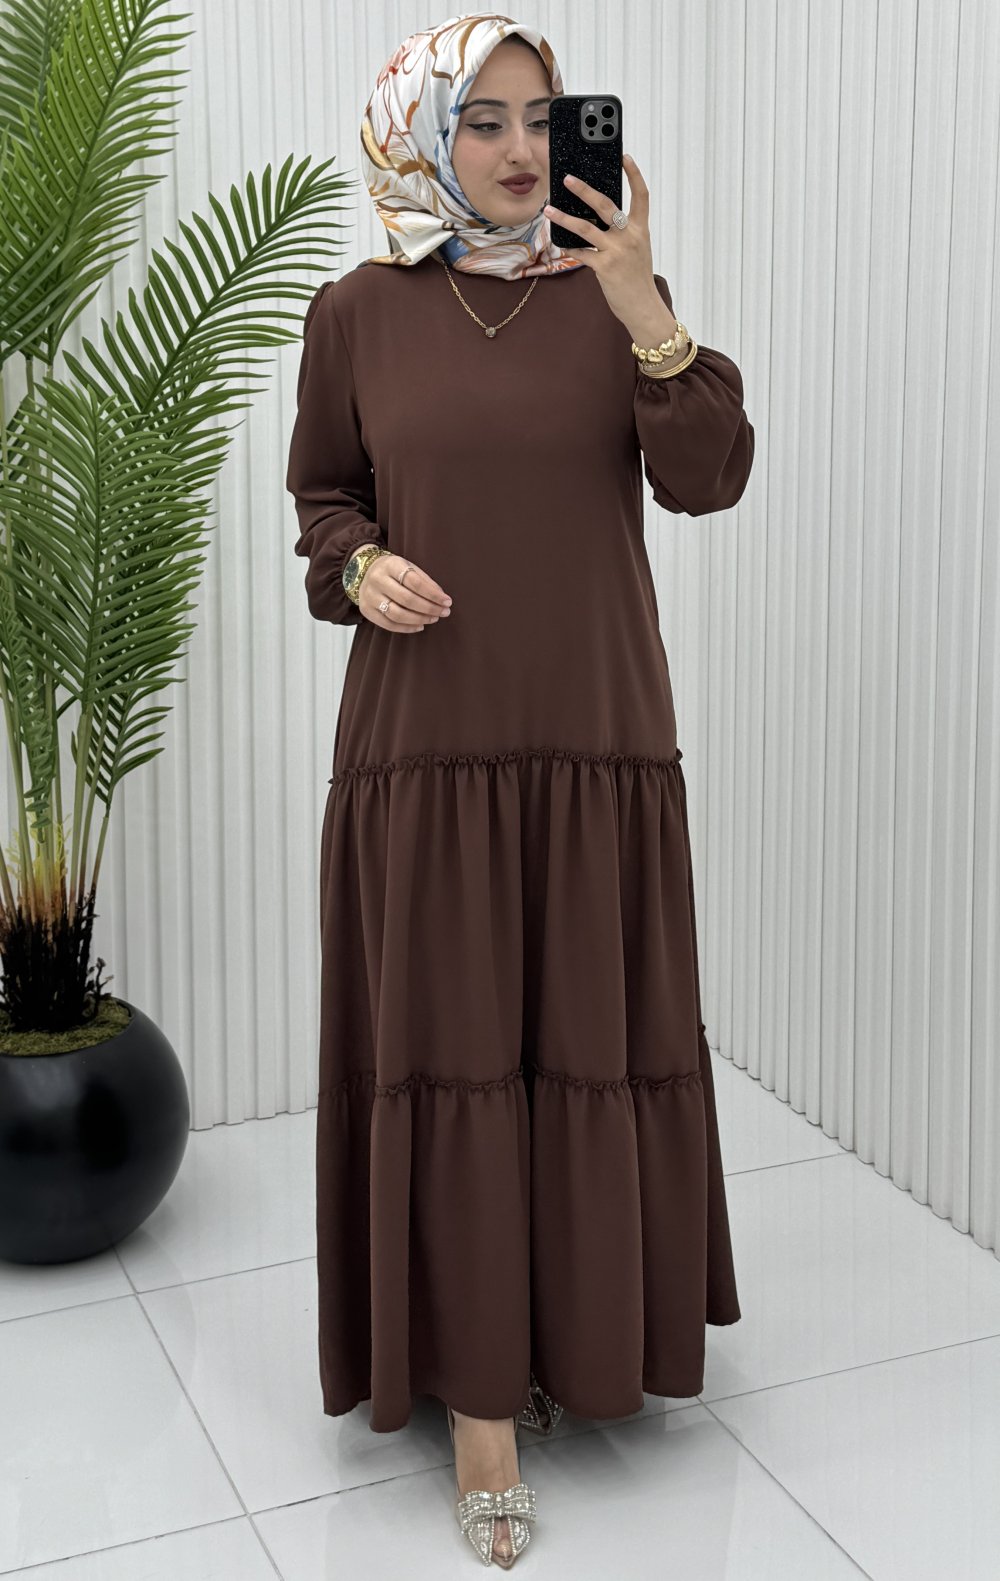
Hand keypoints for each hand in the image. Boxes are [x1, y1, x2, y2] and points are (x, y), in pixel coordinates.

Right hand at [358, 552, 451, 632]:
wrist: (362, 572)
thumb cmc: (392, 570)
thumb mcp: (408, 567)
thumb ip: (425, 581)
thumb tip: (442, 598)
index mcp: (390, 565)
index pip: (415, 582)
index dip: (433, 594)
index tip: (447, 601)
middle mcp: (377, 580)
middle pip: (407, 599)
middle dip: (429, 608)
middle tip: (444, 612)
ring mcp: (370, 596)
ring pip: (397, 614)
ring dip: (419, 619)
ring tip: (433, 619)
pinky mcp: (366, 610)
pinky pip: (389, 624)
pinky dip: (407, 628)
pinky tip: (420, 626)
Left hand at [543, 153, 657, 328]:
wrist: (643, 306)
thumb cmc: (637, 278)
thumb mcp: (637, 250)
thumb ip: (623, 232)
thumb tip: (598, 218)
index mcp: (640, 229)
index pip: (641, 196)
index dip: (634, 174)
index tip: (625, 156)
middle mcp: (629, 237)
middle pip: (606, 205)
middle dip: (585, 190)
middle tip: (567, 178)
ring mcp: (617, 252)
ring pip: (586, 228)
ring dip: (564, 218)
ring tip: (548, 209)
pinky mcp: (604, 268)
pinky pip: (581, 253)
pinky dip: (568, 248)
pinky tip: (557, 242)